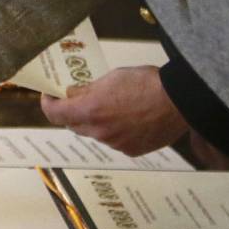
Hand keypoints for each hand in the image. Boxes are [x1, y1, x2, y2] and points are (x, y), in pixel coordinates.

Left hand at [39, 66, 187, 156]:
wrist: (180, 100)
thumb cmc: (147, 82)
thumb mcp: (112, 77)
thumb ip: (88, 89)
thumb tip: (72, 94)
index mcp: (91, 111)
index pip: (55, 114)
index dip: (48, 104)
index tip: (50, 96)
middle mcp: (100, 132)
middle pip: (75, 125)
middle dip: (74, 112)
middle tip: (80, 99)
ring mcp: (116, 144)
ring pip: (96, 134)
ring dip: (98, 122)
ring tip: (115, 107)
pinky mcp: (132, 150)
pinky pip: (115, 141)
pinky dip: (116, 131)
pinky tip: (130, 119)